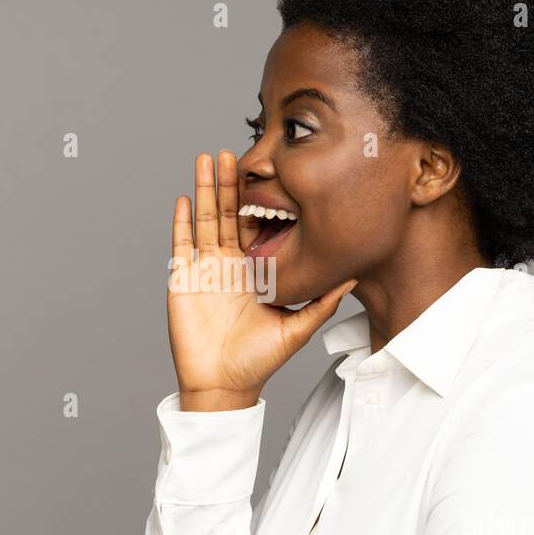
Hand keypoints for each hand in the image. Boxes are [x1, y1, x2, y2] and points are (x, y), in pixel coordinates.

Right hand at [167, 151, 357, 411]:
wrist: (224, 383)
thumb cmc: (258, 360)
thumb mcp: (297, 327)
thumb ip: (322, 302)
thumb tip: (352, 277)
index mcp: (254, 270)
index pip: (256, 226)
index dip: (258, 199)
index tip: (265, 171)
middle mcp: (229, 264)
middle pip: (228, 214)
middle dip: (229, 183)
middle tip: (232, 151)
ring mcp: (205, 270)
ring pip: (205, 220)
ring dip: (206, 190)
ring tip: (207, 159)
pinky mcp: (183, 280)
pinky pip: (182, 244)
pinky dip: (182, 221)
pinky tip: (184, 198)